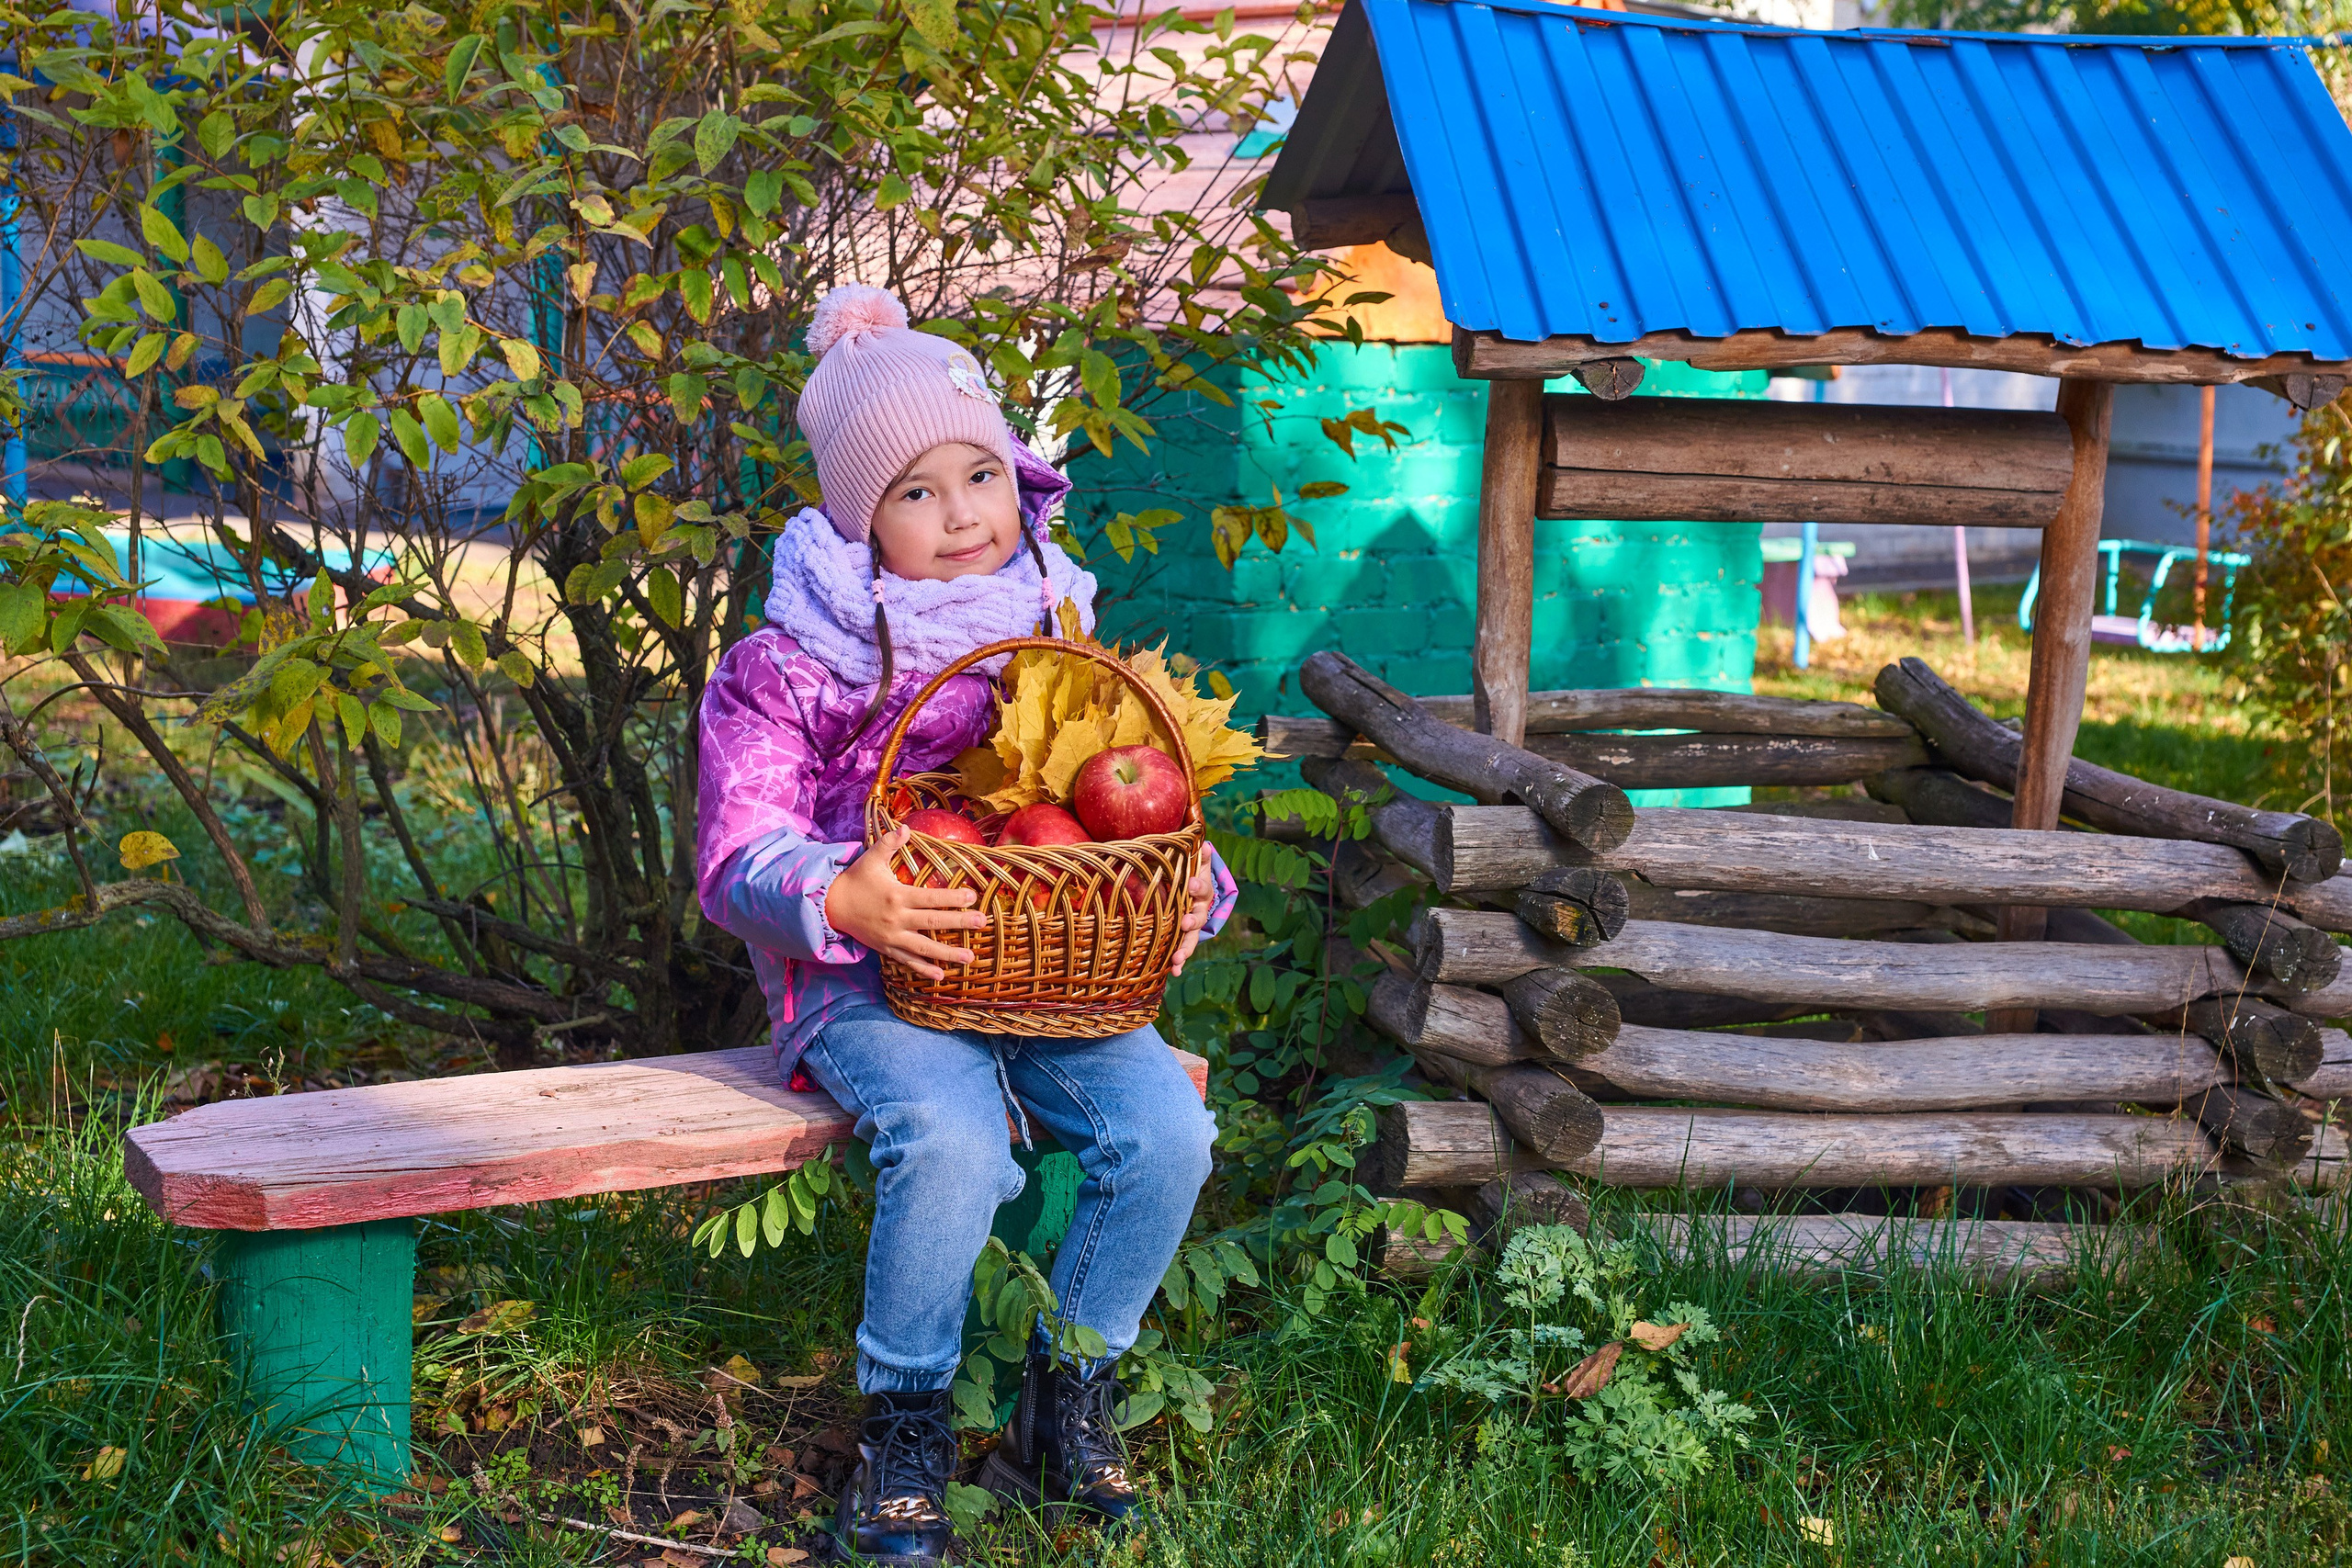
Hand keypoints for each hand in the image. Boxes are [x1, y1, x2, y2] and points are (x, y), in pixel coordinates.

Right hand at [824, 826, 984, 980]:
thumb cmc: (856, 880)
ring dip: (948, 954)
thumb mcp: (871, 858)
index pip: (930, 898)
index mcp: (897, 896)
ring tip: (970, 957)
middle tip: (982, 922)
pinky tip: (941, 976)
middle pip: (933, 923)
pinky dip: (923, 970)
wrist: (831, 906)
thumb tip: (906, 827)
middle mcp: (896, 919)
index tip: (972, 896)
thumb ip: (889, 843)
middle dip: (959, 922)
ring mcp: (891, 937)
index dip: (952, 898)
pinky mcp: (886, 948)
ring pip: (924, 948)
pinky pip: (907, 961)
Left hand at [1168, 856, 1215, 975]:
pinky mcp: (1183, 939)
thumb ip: (1198, 857)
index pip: (1202, 888)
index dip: (1198, 886)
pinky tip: (1173, 973)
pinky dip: (1179, 963)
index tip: (1192, 884)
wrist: (1197, 896)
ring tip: (1177, 960)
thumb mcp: (1195, 866)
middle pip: (1199, 917)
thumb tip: (1205, 844)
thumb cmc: (1191, 877)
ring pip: (1191, 939)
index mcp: (1202, 892)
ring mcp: (1193, 927)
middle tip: (1185, 923)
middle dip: (1192, 921)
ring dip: (1185, 949)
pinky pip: (1182, 951)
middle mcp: (1199, 911)